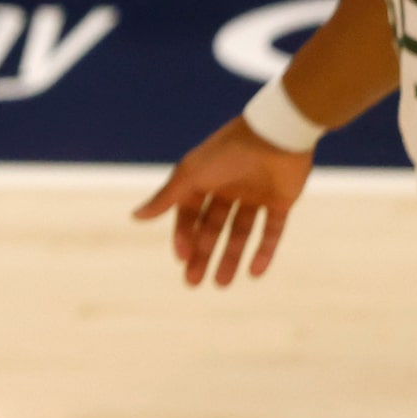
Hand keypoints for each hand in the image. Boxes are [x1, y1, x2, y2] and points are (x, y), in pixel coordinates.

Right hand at [132, 116, 314, 285]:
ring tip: (222, 284)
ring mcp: (255, 196)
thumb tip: (134, 217)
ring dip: (231, 258)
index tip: (183, 259)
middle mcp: (228, 189)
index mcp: (204, 181)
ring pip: (240, 233)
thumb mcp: (190, 176)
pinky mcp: (282, 201)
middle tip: (194, 283)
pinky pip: (272, 230)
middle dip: (202, 255)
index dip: (185, 237)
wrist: (276, 134)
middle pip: (212, 229)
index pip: (189, 215)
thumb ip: (166, 198)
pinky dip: (264, 252)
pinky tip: (255, 273)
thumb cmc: (227, 152)